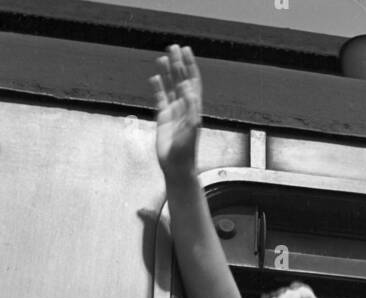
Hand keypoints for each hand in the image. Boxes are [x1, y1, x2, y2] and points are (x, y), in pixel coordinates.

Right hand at [151, 44, 201, 178]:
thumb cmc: (186, 151)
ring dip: (168, 72)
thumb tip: (188, 88)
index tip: (185, 51)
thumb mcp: (191, 129)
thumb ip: (191, 108)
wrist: (177, 167)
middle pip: (181, 80)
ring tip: (163, 57)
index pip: (192, 82)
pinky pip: (160, 98)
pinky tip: (155, 77)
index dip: (190, 66)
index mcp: (194, 108)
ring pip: (170, 87)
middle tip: (173, 47)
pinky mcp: (163, 118)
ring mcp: (174, 112)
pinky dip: (158, 87)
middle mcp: (185, 107)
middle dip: (178, 63)